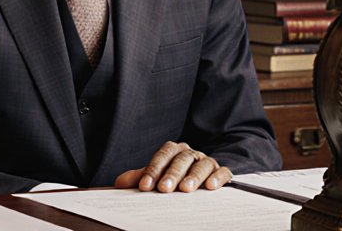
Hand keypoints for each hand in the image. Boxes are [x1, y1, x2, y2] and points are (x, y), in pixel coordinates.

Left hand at [114, 141, 230, 192]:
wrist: (201, 175)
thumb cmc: (174, 176)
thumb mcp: (157, 176)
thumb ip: (140, 177)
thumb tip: (119, 183)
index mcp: (173, 151)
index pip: (162, 156)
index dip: (152, 170)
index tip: (144, 187)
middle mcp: (190, 153)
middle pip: (181, 160)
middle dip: (171, 174)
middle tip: (164, 189)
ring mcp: (206, 161)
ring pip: (201, 165)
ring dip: (193, 177)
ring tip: (186, 189)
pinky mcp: (220, 171)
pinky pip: (222, 172)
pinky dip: (217, 178)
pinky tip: (211, 187)